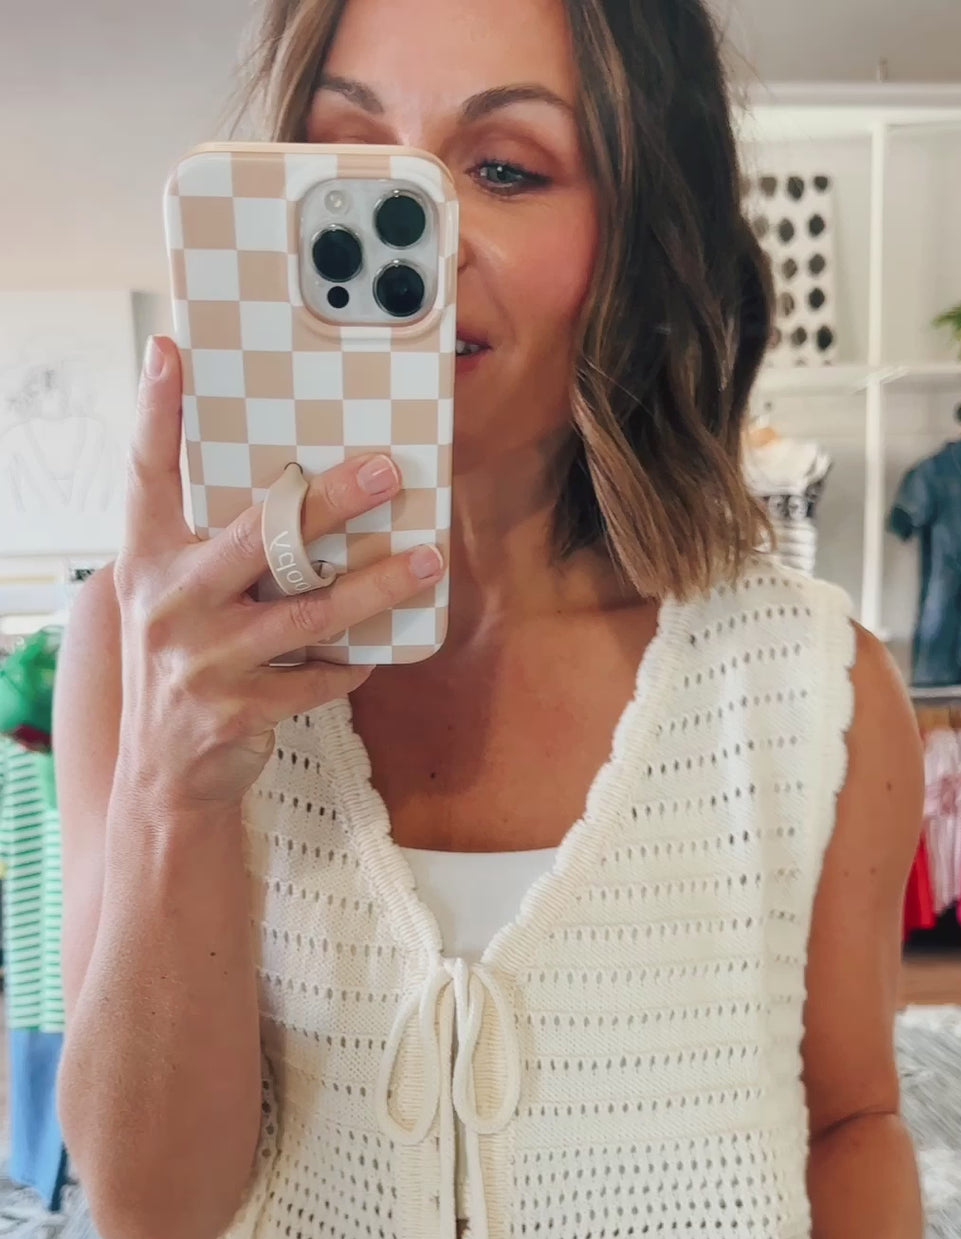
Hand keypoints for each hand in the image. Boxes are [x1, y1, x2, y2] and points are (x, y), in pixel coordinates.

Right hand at [113, 335, 445, 809]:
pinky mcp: (238, 709)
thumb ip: (212, 547)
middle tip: (386, 471)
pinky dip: (352, 662)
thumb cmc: (184, 663)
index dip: (156, 413)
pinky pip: (318, 676)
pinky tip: (377, 648)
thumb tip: (295, 491)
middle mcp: (168, 603)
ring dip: (375, 585)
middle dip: (329, 500)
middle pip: (258, 536)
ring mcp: (202, 660)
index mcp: (147, 561)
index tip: (171, 353)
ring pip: (308, 613)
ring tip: (425, 561)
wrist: (164, 774)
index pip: (146, 474)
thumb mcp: (175, 598)